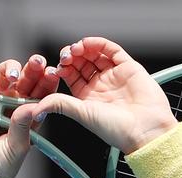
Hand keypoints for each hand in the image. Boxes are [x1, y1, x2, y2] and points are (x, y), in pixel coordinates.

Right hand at [0, 53, 59, 177]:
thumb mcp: (16, 149)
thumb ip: (22, 127)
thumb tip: (31, 105)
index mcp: (27, 118)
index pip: (40, 94)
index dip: (46, 82)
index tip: (51, 75)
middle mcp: (11, 106)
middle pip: (24, 79)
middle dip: (31, 68)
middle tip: (38, 63)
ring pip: (2, 75)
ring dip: (10, 69)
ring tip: (14, 76)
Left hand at [28, 37, 176, 153]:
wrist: (145, 130)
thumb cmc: (117, 130)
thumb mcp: (82, 114)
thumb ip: (59, 105)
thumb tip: (36, 108)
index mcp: (88, 100)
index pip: (71, 77)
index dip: (63, 69)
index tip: (56, 67)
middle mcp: (100, 87)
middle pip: (82, 63)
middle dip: (71, 56)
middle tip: (66, 56)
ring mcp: (114, 76)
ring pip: (95, 54)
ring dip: (83, 48)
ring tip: (76, 49)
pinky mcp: (128, 67)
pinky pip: (111, 49)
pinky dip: (98, 43)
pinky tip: (88, 43)